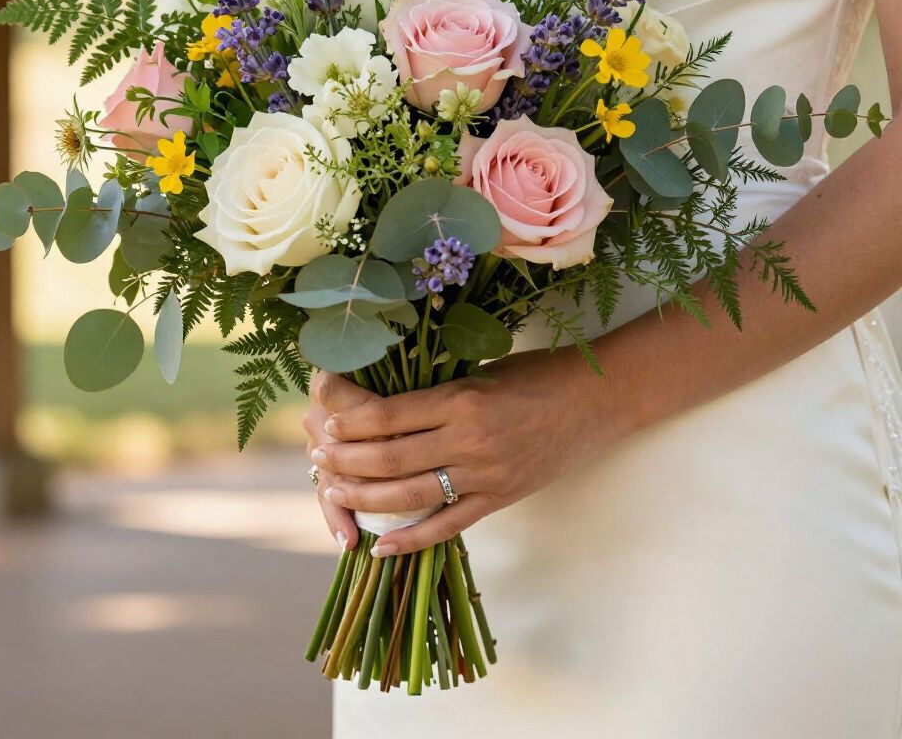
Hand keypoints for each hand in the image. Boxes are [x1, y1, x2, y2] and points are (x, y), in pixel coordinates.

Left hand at [308, 350, 631, 556]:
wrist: (596, 402)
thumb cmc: (538, 374)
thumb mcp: (482, 370)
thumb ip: (438, 391)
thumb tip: (385, 402)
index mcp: (462, 398)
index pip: (389, 415)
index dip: (351, 423)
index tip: (328, 424)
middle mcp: (469, 439)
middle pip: (390, 458)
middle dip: (347, 461)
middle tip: (320, 459)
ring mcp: (485, 475)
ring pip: (411, 495)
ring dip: (366, 499)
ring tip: (335, 494)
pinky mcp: (499, 499)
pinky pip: (448, 525)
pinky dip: (412, 540)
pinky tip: (381, 547)